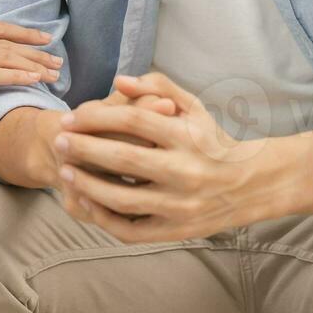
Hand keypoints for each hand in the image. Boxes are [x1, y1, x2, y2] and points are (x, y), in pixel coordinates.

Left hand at [54, 73, 272, 242]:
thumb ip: (158, 87)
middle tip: (59, 141)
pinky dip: (104, 218)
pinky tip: (85, 202)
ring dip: (87, 185)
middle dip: (85, 149)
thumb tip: (118, 81)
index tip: (70, 117)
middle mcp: (186, 171)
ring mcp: (181, 205)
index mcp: (188, 136)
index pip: (134, 120)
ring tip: (65, 172)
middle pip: (125, 158)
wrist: (253, 185)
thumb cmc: (214, 140)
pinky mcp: (176, 231)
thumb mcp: (194, 107)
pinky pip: (131, 229)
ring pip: (123, 199)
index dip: (96, 117)